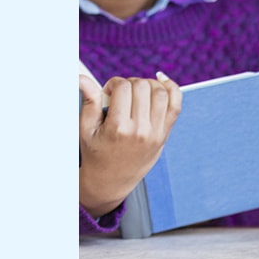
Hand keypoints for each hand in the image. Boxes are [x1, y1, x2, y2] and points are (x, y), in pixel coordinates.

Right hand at [79, 74, 181, 217]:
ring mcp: (155, 132)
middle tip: (121, 94)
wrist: (111, 180)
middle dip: (130, 83)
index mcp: (118, 128)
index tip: (108, 92)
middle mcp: (139, 130)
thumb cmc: (96, 152)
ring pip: (160, 92)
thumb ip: (89, 101)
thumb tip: (82, 78)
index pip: (123, 88)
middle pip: (142, 87)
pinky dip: (172, 88)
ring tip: (137, 91)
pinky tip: (161, 81)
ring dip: (148, 84)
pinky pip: (176, 104)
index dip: (113, 83)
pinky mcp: (165, 134)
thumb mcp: (86, 129)